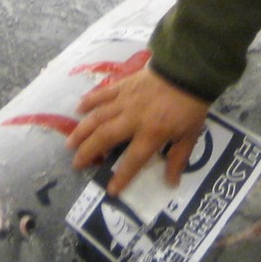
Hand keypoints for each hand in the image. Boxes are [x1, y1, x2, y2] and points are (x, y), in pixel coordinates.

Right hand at [68, 64, 210, 196]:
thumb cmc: (190, 106)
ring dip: (82, 130)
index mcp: (152, 133)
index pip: (133, 160)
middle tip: (76, 164)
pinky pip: (103, 94)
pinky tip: (78, 109)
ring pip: (98, 117)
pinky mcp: (124, 85)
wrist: (188, 71)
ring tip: (70, 143)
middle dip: (89, 152)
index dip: (121, 176)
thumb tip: (171, 183)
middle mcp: (133, 118)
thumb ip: (178, 159)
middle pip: (105, 137)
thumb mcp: (190, 135)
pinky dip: (89, 101)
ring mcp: (126, 100)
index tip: (110, 190)